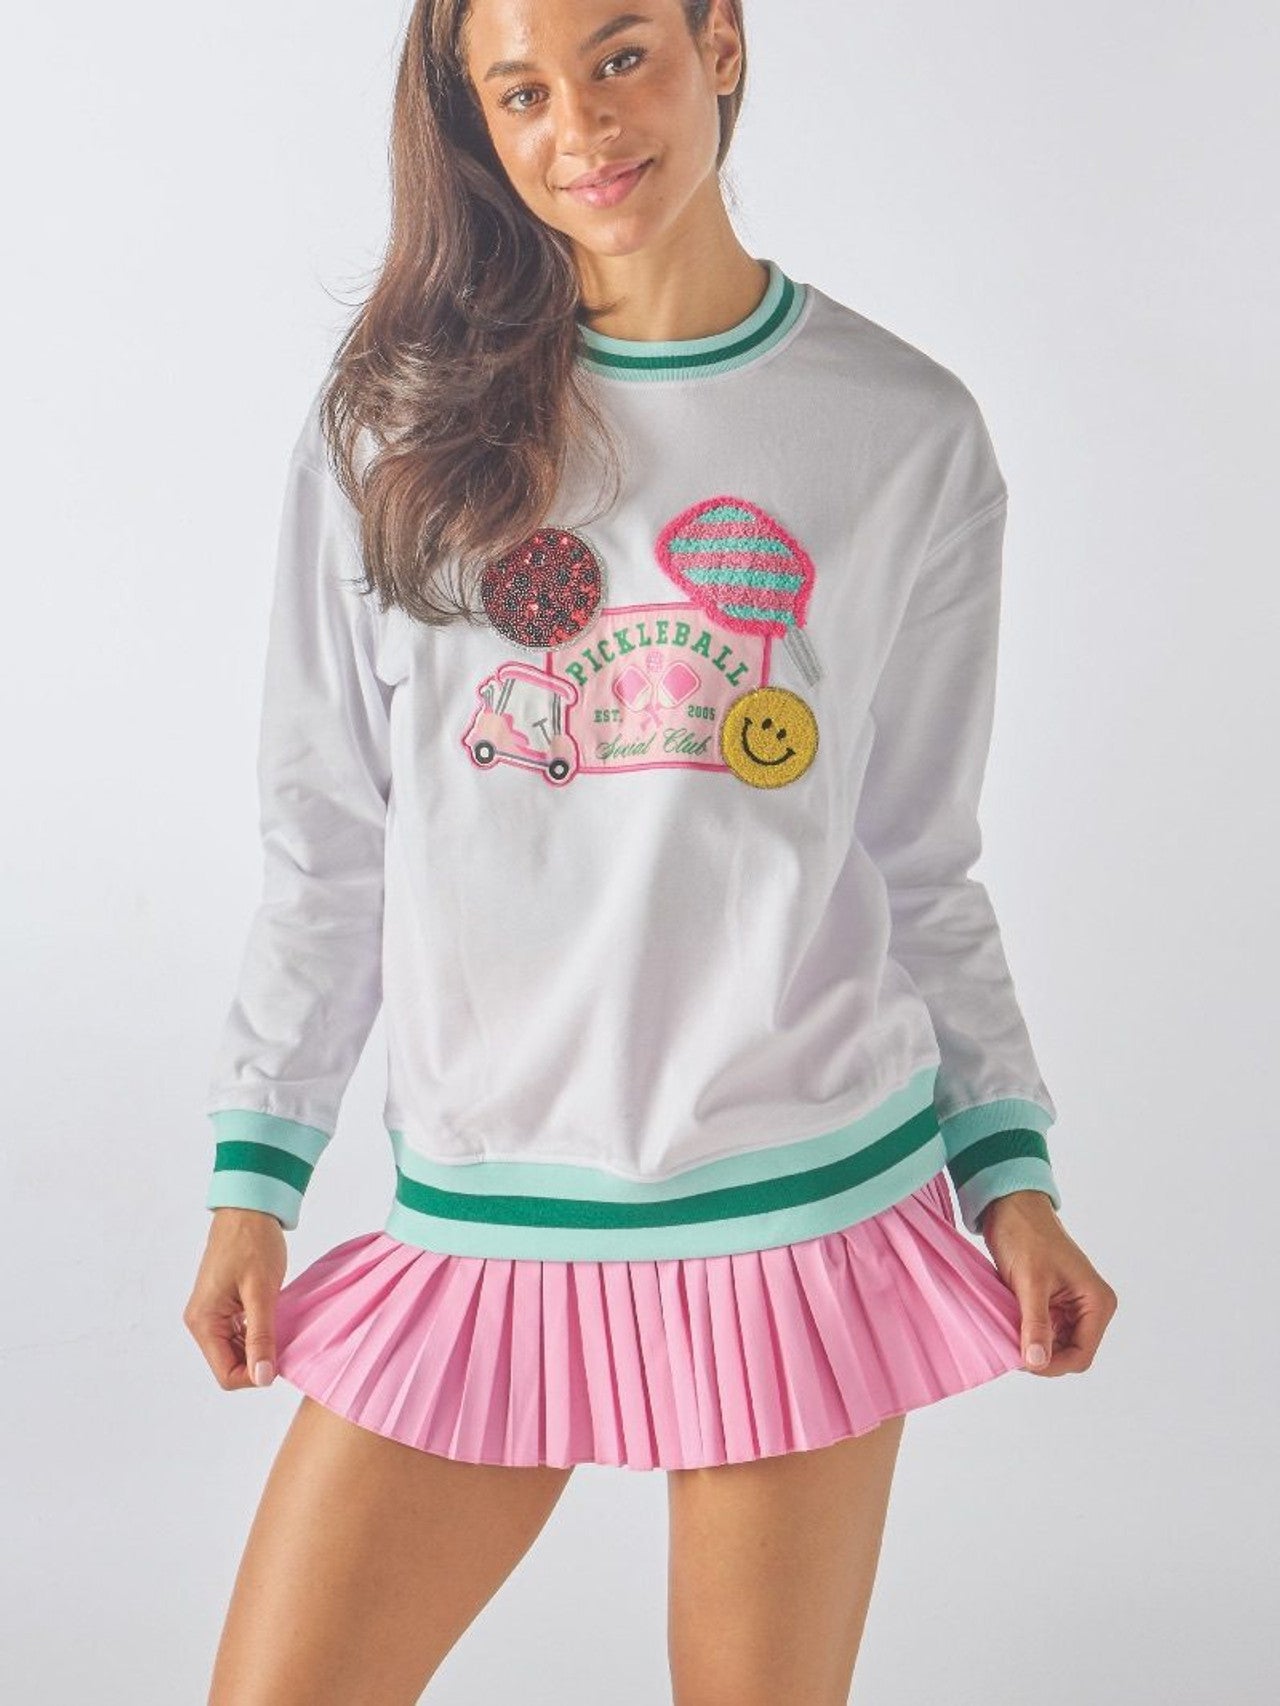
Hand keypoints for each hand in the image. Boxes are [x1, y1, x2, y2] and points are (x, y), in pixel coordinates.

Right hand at [183, 1208, 286, 1390]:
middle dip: (258, 1360)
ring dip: (258, 1346)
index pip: (226, 1374)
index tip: (281, 1356)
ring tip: (280, 1324)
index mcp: (204, 1322)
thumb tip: (263, 1377)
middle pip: (229, 1365)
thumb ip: (261, 1337)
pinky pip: (237, 1334)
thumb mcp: (262, 1293)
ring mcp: (210, 1315)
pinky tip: (273, 1317)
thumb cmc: (253, 1243)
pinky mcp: (221, 1306)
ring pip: (235, 1351)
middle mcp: (201, 1322)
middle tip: (284, 1337)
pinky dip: (256, 1333)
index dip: (256, 1375)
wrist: (248, 1209)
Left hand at [979, 1190, 1117, 1375]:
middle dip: (1042, 1356)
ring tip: (1008, 1334)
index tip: (1022, 1361)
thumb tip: (1037, 1362)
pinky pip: (1043, 1331)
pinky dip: (1026, 1333)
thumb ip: (1036, 1325)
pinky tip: (1009, 1326)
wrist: (1011, 1207)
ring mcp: (1071, 1307)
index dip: (1052, 1364)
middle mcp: (1089, 1308)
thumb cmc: (1026, 1235)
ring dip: (1032, 1345)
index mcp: (1097, 1302)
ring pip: (1054, 1345)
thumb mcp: (1031, 1283)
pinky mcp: (1053, 1303)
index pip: (1081, 1355)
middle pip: (1068, 1354)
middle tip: (1011, 1349)